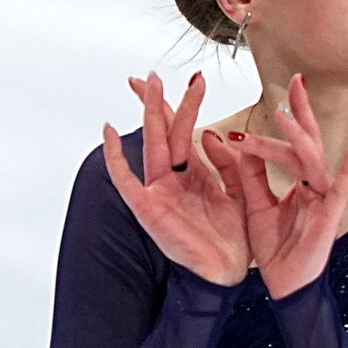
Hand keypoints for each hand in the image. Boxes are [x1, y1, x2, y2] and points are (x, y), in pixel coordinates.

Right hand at [101, 70, 251, 285]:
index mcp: (193, 173)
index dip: (186, 104)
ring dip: (149, 115)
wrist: (227, 273)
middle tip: (158, 73)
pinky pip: (127, 180)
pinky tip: (109, 132)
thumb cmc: (231, 238)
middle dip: (161, 102)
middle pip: (165, 131)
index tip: (194, 77)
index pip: (185, 131)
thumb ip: (229, 164)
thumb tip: (216, 134)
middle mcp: (172, 179)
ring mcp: (158, 192)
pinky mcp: (148, 209)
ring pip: (153, 145)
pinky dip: (116, 157)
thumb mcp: (238, 192)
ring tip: (146, 86)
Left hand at [226, 73, 347, 298]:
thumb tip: (228, 140)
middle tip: (296, 77)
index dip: (278, 123)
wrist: (284, 288)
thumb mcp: (254, 204)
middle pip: (309, 140)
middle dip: (302, 109)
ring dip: (301, 137)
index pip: (291, 143)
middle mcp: (315, 184)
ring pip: (313, 160)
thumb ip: (247, 174)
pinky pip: (339, 189)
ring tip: (287, 115)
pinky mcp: (329, 217)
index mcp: (299, 181)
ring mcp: (324, 199)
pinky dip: (346, 170)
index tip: (265, 100)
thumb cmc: (276, 249)